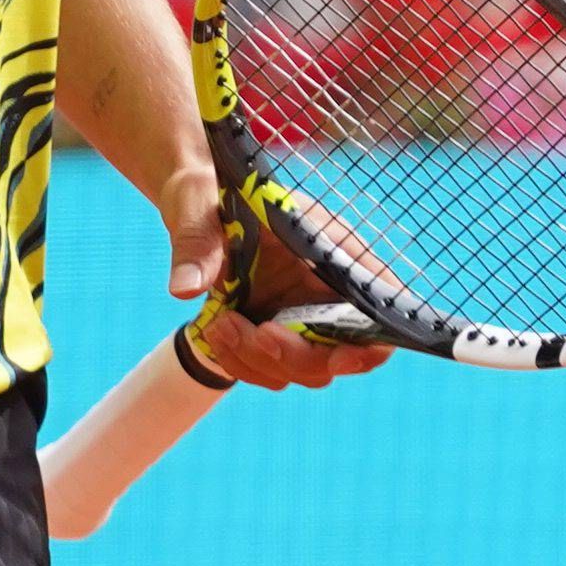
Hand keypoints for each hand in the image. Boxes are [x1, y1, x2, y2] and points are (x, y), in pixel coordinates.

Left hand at [163, 170, 393, 390]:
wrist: (191, 206)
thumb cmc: (205, 194)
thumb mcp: (198, 205)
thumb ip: (197, 243)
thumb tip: (186, 288)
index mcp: (331, 249)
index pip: (379, 304)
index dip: (372, 342)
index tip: (336, 357)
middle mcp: (326, 289)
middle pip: (340, 353)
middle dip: (293, 356)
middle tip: (248, 331)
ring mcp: (302, 315)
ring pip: (304, 370)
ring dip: (260, 362)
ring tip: (219, 325)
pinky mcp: (275, 332)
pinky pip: (271, 371)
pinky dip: (242, 364)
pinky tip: (214, 332)